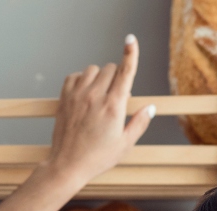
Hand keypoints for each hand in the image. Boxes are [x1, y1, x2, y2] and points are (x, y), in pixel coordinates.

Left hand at [42, 35, 154, 186]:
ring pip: (93, 69)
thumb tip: (150, 107)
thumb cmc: (97, 158)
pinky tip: (85, 95)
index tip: (130, 39)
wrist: (67, 165)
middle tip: (114, 99)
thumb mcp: (125, 145)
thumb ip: (140, 123)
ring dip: (99, 77)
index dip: (130, 53)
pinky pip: (75, 75)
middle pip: (110, 68)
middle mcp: (95, 97)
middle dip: (116, 78)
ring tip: (99, 96)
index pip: (125, 72)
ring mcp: (78, 95)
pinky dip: (82, 80)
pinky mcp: (65, 97)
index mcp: (113, 107)